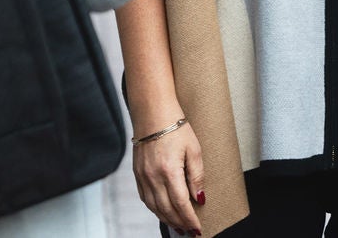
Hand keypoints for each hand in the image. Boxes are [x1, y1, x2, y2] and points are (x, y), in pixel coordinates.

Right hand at [132, 115, 204, 234]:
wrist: (153, 112)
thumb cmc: (175, 126)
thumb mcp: (194, 149)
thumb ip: (197, 176)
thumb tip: (199, 198)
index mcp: (169, 170)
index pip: (180, 203)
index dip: (189, 219)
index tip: (197, 228)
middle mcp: (153, 176)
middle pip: (166, 209)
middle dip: (179, 223)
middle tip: (190, 231)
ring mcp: (143, 176)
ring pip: (154, 207)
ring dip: (167, 219)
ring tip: (178, 226)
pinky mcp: (137, 173)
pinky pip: (145, 198)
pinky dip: (155, 208)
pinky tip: (163, 211)